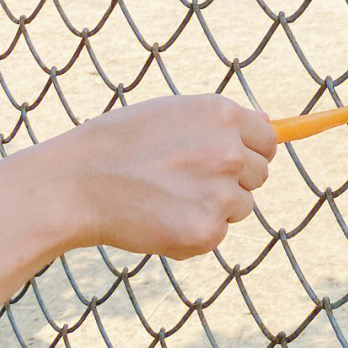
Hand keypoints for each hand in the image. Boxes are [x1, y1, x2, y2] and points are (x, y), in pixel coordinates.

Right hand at [50, 95, 276, 260]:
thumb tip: (270, 120)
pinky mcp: (207, 231)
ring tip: (166, 197)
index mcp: (222, 115)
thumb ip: (221, 121)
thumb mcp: (171, 113)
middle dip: (233, 180)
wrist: (77, 183)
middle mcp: (230, 152)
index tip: (229, 161)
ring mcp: (221, 193)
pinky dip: (194, 233)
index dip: (249, 152)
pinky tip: (159, 219)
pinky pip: (216, 234)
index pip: (268, 140)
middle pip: (259, 175)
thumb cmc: (118, 144)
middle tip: (185, 180)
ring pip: (241, 206)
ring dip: (214, 207)